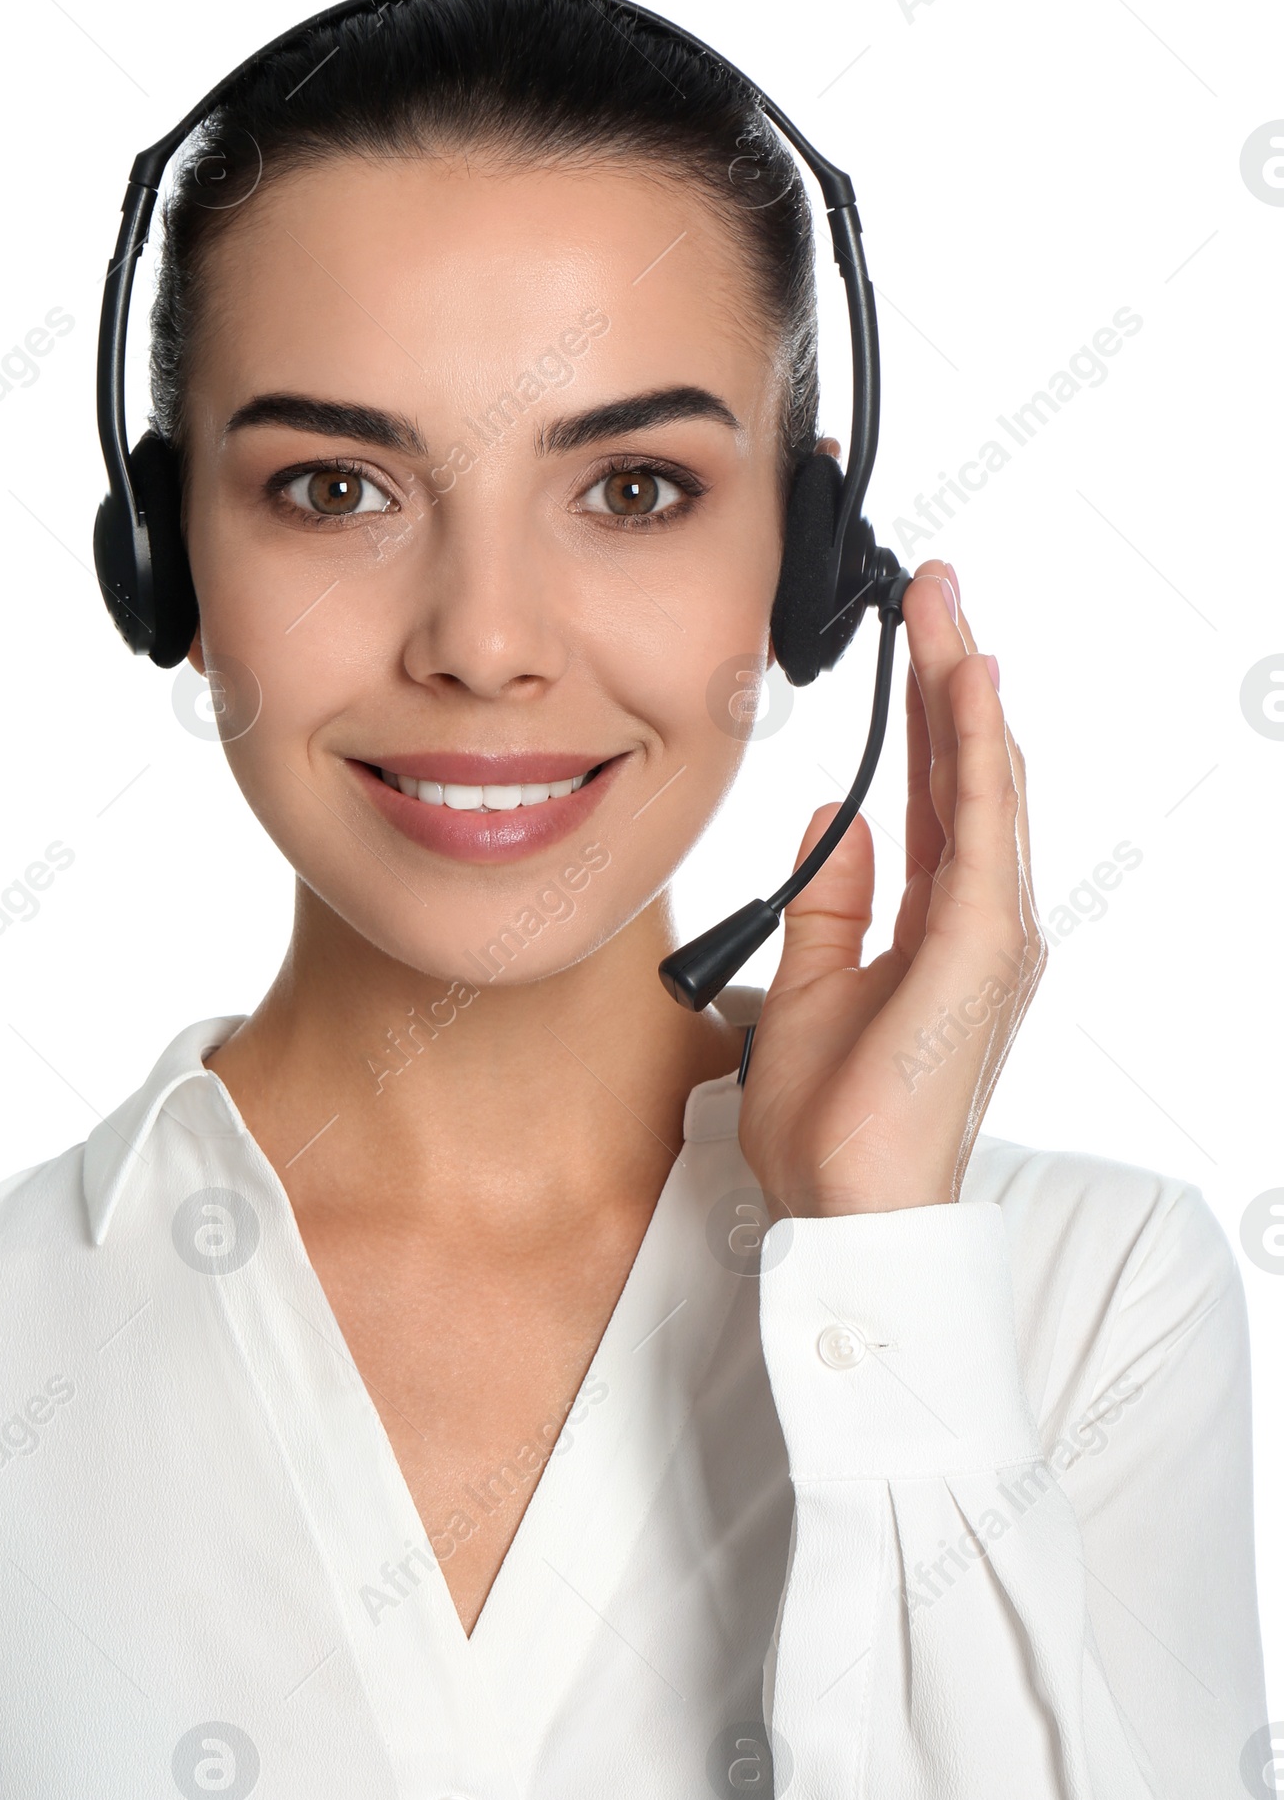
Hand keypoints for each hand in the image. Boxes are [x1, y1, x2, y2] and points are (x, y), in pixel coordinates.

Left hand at [737, 560, 1043, 1218]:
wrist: (846, 1209)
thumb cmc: (831, 1125)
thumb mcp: (808, 987)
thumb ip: (829, 902)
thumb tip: (834, 823)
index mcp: (938, 930)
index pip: (936, 798)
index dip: (926, 716)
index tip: (913, 641)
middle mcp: (980, 923)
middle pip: (968, 774)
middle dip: (951, 677)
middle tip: (932, 590)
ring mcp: (992, 935)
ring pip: (984, 783)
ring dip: (964, 690)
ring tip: (946, 607)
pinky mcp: (983, 948)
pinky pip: (982, 826)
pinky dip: (975, 749)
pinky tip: (966, 684)